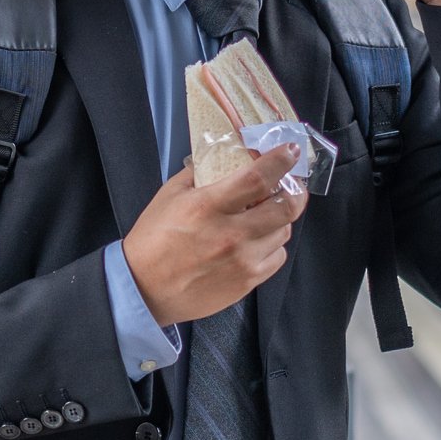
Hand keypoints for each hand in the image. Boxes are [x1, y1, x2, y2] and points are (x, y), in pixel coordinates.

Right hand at [119, 147, 307, 327]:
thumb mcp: (169, 196)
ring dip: (279, 218)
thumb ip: (197, 173)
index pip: (257, 178)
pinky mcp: (247, 282)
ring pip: (283, 231)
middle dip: (295, 191)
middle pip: (285, 207)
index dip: (280, 161)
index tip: (290, 150)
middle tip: (291, 184)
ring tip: (266, 214)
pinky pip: (277, 257)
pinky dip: (272, 245)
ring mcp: (242, 261)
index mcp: (208, 206)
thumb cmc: (153, 241)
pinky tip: (257, 241)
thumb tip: (220, 157)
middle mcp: (231, 233)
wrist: (145, 289)